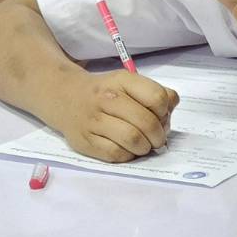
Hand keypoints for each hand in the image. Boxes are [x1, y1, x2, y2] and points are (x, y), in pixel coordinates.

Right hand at [57, 70, 179, 162]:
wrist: (66, 97)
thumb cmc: (105, 92)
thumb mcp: (130, 83)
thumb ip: (156, 93)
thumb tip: (171, 109)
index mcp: (122, 80)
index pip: (157, 98)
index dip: (166, 112)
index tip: (162, 117)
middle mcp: (107, 98)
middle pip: (147, 122)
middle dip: (159, 135)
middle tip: (157, 139)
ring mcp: (94, 120)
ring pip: (132, 139)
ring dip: (145, 147)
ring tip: (144, 145)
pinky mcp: (85, 141)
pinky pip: (116, 154)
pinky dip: (128, 155)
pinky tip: (128, 149)